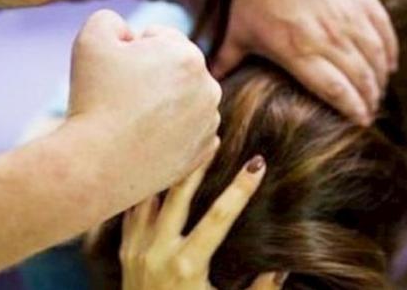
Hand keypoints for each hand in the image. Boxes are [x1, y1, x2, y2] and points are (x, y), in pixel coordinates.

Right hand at [58, 10, 221, 212]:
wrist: (97, 165)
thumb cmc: (93, 99)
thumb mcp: (92, 38)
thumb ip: (111, 19)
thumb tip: (130, 32)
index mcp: (188, 55)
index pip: (158, 37)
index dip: (130, 51)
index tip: (116, 75)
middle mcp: (209, 86)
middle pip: (173, 68)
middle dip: (150, 75)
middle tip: (121, 98)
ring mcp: (209, 122)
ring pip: (182, 98)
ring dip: (162, 102)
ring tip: (132, 119)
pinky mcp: (203, 151)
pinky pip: (187, 129)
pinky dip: (169, 131)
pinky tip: (147, 138)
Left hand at [120, 155, 285, 289]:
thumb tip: (282, 268)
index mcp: (187, 266)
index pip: (219, 217)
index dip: (240, 189)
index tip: (257, 164)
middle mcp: (158, 252)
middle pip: (178, 195)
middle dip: (198, 163)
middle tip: (214, 137)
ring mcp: (137, 249)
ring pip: (151, 197)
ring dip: (169, 172)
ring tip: (184, 145)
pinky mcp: (124, 250)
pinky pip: (133, 210)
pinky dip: (146, 190)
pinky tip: (157, 172)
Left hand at [214, 0, 397, 125]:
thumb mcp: (238, 30)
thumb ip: (227, 60)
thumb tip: (211, 83)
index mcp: (299, 52)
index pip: (336, 90)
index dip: (352, 110)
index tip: (359, 123)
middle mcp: (329, 37)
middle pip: (360, 79)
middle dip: (368, 100)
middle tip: (369, 113)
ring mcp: (348, 16)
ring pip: (375, 57)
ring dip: (380, 80)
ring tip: (377, 93)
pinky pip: (383, 31)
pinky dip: (389, 52)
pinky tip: (389, 65)